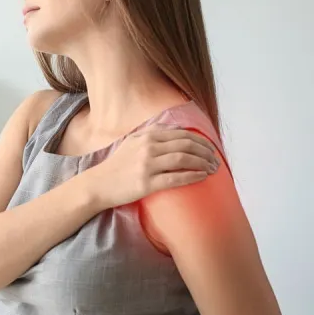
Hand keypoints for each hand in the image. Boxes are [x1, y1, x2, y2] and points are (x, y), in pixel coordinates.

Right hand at [85, 124, 220, 209]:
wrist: (98, 184)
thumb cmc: (117, 165)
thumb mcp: (131, 142)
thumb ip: (152, 134)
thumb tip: (176, 130)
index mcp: (146, 135)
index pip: (181, 134)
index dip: (201, 140)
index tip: (211, 148)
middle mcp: (147, 147)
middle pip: (186, 144)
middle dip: (206, 151)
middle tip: (216, 159)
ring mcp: (146, 165)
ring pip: (184, 159)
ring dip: (203, 163)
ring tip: (212, 169)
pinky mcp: (146, 183)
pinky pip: (176, 178)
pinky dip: (193, 176)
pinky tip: (202, 177)